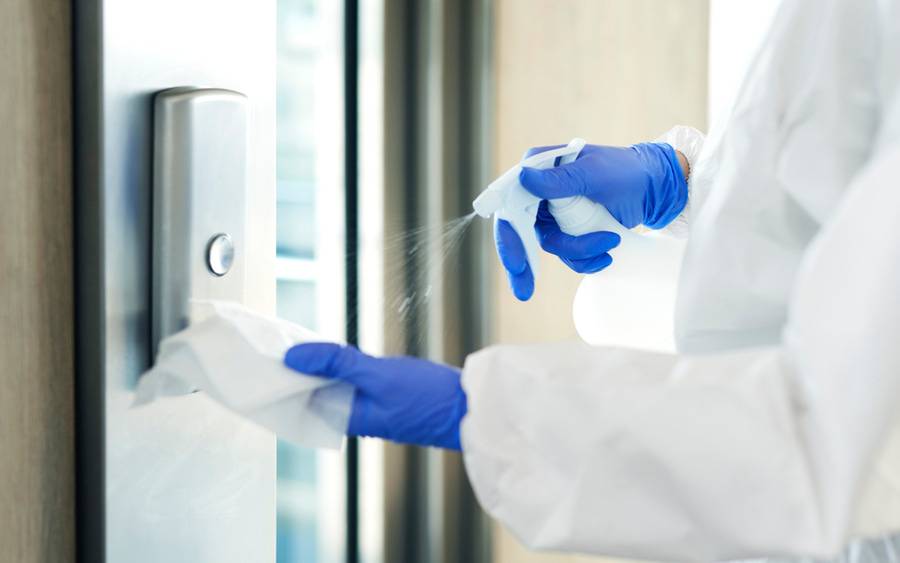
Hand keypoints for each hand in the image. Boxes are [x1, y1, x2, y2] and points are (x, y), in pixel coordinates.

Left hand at [284, 343, 466, 449]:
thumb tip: (292, 357)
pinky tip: (334, 351)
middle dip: (299, 370)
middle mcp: (355, 417)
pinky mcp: (383, 396)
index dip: (284, 379)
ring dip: (319, 366)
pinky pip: (352, 381)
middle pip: (315, 392)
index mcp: (346, 420)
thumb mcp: (376, 374)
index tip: (266, 356)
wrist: (469, 406)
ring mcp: (370, 407)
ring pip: (333, 384)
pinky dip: (341, 366)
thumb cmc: (427, 397)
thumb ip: (335, 363)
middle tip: (278, 341)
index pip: (301, 401)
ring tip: (299, 341)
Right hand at [494, 142, 686, 300]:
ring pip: (550, 246)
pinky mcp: (569, 229)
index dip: (508, 235)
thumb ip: (559, 179)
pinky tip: (607, 253)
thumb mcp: (593, 173)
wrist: (654, 187)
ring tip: (607, 244)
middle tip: (524, 292)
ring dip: (577, 252)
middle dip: (523, 264)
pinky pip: (568, 253)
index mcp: (538, 168)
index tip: (515, 262)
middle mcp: (540, 192)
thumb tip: (523, 179)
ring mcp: (554, 213)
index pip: (512, 203)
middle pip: (519, 231)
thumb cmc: (626, 170)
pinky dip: (586, 258)